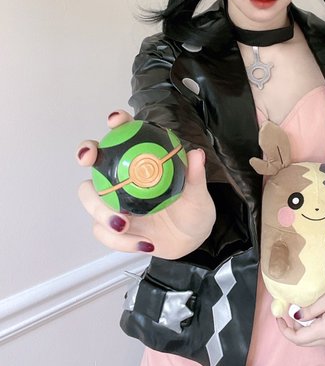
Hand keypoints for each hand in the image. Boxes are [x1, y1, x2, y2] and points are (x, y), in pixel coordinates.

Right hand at [76, 110, 215, 258]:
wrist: (190, 241)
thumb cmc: (193, 210)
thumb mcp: (198, 195)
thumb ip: (195, 177)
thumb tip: (196, 154)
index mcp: (142, 161)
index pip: (125, 134)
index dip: (116, 123)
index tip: (115, 121)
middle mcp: (122, 177)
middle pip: (94, 160)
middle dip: (86, 154)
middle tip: (91, 160)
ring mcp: (113, 201)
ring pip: (90, 197)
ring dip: (100, 210)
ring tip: (123, 224)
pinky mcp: (110, 226)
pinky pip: (104, 231)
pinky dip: (121, 241)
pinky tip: (144, 244)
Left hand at [277, 285, 324, 346]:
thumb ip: (310, 309)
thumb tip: (295, 316)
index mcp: (324, 332)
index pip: (297, 339)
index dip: (284, 330)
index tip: (278, 316)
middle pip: (303, 342)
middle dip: (291, 330)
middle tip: (287, 313)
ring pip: (312, 340)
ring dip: (301, 329)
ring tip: (299, 311)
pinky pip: (320, 336)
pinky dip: (311, 328)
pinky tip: (313, 314)